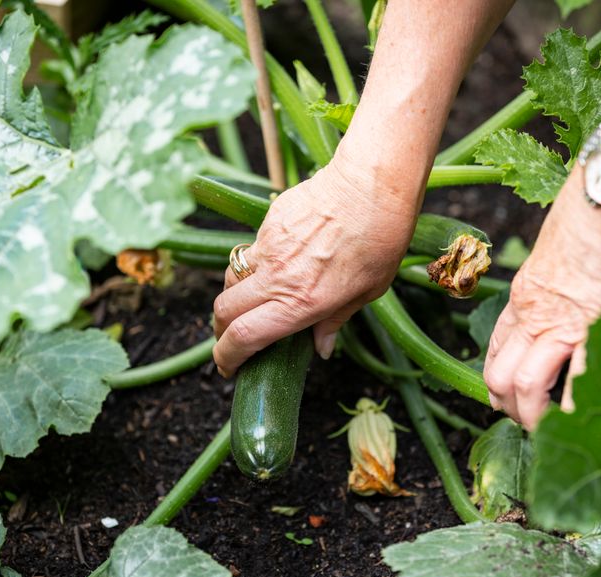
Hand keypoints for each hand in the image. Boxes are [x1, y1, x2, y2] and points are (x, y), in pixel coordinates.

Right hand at [212, 159, 418, 376]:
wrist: (373, 185)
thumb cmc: (380, 241)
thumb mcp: (367, 293)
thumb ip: (335, 322)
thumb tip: (320, 350)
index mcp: (302, 302)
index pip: (244, 337)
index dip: (227, 357)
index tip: (228, 367)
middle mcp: (277, 277)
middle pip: (224, 311)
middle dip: (220, 332)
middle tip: (231, 341)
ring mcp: (268, 248)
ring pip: (229, 280)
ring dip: (232, 300)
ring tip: (248, 307)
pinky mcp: (268, 223)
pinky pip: (249, 252)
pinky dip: (253, 267)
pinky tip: (276, 266)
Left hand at [483, 172, 600, 427]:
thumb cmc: (590, 219)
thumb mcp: (558, 255)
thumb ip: (557, 283)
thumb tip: (572, 291)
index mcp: (521, 298)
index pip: (496, 349)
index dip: (496, 382)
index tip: (505, 399)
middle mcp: (530, 316)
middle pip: (498, 377)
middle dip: (509, 409)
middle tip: (528, 423)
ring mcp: (558, 325)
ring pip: (524, 387)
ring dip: (534, 418)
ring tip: (551, 432)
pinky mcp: (590, 330)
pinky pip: (574, 383)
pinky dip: (574, 411)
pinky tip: (581, 425)